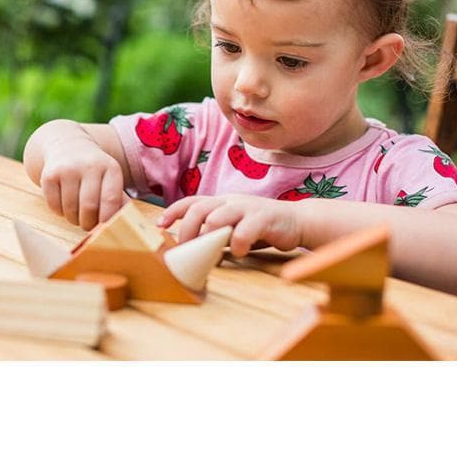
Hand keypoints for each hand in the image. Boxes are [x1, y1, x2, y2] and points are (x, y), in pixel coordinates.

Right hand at [40, 136, 128, 229]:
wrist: (67, 147)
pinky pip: (54, 206)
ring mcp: (67, 169)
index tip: (104, 227)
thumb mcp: (110, 179)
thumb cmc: (94, 172)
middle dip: (88, 224)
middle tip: (88, 225)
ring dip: (73, 219)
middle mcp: (89, 165)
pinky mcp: (49, 175)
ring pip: (70, 210)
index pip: (111, 200)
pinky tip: (64, 203)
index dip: (107, 219)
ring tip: (77, 213)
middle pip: (89, 207)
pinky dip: (59, 212)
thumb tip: (125, 223)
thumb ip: (119, 201)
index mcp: (110, 168)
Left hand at [156, 194, 301, 255]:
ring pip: (218, 216)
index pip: (191, 201)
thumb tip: (194, 252)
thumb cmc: (260, 228)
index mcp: (221, 202)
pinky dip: (237, 245)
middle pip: (199, 208)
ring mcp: (246, 207)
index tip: (159, 224)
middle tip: (185, 248)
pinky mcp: (263, 218)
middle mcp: (230, 201)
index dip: (173, 211)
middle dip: (186, 229)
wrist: (297, 221)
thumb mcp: (233, 229)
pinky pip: (245, 231)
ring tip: (209, 253)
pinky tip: (238, 254)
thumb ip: (215, 236)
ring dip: (208, 236)